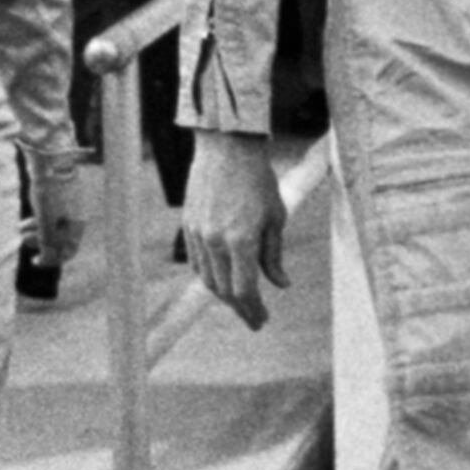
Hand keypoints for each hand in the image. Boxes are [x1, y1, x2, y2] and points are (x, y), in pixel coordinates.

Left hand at [26, 155, 86, 269]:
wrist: (50, 158)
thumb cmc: (49, 189)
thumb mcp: (45, 218)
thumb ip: (47, 240)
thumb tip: (47, 258)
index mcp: (77, 223)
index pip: (70, 250)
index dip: (53, 259)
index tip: (36, 261)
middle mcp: (74, 217)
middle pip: (60, 240)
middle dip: (41, 244)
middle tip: (25, 241)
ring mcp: (66, 207)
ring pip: (51, 228)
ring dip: (36, 233)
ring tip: (20, 230)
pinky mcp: (57, 198)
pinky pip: (48, 217)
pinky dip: (36, 223)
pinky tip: (23, 223)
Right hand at [183, 129, 286, 328]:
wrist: (227, 149)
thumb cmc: (258, 181)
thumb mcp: (275, 218)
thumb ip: (273, 255)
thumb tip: (280, 284)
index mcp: (240, 240)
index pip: (244, 290)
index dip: (253, 310)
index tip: (263, 321)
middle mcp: (215, 241)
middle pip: (224, 290)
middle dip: (240, 309)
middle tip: (254, 319)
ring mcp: (198, 234)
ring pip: (208, 279)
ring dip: (224, 295)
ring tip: (241, 303)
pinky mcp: (189, 226)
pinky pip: (197, 262)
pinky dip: (210, 276)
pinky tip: (222, 280)